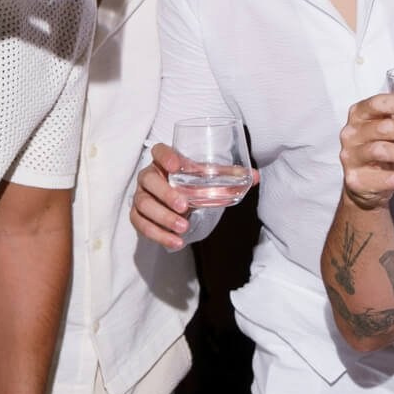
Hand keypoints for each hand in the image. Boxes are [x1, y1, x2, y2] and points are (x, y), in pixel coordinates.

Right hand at [129, 144, 258, 250]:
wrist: (174, 202)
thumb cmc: (189, 186)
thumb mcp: (206, 180)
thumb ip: (228, 176)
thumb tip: (254, 177)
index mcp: (164, 162)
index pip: (159, 151)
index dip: (165, 157)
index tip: (176, 166)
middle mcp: (149, 176)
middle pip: (149, 180)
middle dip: (165, 194)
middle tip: (184, 206)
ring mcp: (141, 196)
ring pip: (144, 205)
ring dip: (163, 217)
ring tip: (183, 228)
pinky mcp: (138, 215)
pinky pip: (141, 224)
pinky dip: (157, 234)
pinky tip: (175, 241)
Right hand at [339, 93, 393, 209]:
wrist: (362, 184)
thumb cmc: (379, 150)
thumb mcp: (387, 132)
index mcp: (359, 115)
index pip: (376, 103)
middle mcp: (352, 134)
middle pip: (382, 128)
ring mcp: (352, 157)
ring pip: (382, 151)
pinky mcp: (357, 180)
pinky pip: (387, 178)